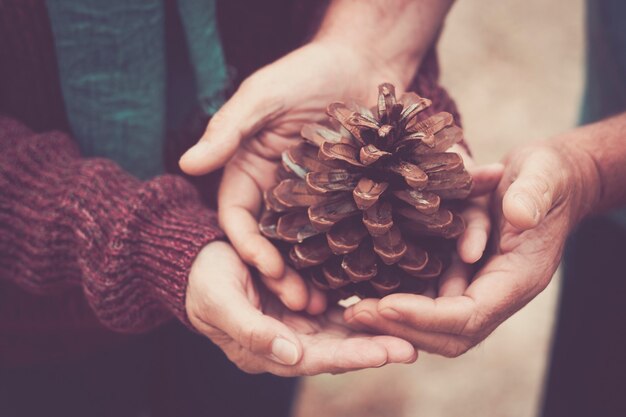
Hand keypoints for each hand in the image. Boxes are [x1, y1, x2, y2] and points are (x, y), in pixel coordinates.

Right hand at [179, 40, 407, 281]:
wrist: (361, 61)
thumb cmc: (305, 72)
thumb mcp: (262, 96)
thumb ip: (227, 130)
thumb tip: (187, 164)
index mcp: (246, 171)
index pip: (237, 217)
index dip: (246, 245)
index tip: (266, 267)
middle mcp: (274, 190)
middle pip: (270, 240)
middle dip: (279, 273)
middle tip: (299, 304)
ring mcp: (310, 196)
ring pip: (303, 244)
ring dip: (310, 274)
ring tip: (326, 304)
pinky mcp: (342, 197)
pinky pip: (338, 231)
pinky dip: (342, 256)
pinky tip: (355, 280)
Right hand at [186, 241, 416, 375]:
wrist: (198, 261)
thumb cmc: (204, 282)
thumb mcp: (220, 302)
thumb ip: (251, 331)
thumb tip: (290, 356)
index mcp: (265, 352)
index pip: (314, 360)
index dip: (349, 357)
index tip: (385, 354)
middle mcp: (287, 343)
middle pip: (335, 350)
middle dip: (372, 350)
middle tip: (411, 349)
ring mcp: (296, 324)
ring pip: (341, 332)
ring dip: (373, 333)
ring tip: (410, 331)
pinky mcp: (302, 304)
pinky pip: (336, 310)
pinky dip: (360, 311)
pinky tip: (387, 307)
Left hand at [344, 143, 597, 356]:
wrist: (546, 182)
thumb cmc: (546, 177)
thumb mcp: (543, 176)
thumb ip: (533, 194)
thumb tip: (518, 215)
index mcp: (518, 279)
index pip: (471, 316)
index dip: (428, 316)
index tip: (386, 306)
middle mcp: (496, 293)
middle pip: (449, 333)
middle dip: (403, 328)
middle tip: (356, 314)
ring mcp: (478, 287)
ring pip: (435, 323)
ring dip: (395, 321)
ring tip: (351, 309)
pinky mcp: (461, 274)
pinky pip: (429, 299)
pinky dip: (399, 302)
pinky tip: (364, 291)